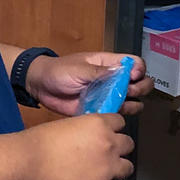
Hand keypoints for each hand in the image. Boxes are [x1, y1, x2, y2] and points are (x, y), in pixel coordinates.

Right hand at [18, 113, 134, 179]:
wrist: (29, 161)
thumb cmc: (41, 141)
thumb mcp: (68, 125)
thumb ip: (86, 130)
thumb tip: (92, 138)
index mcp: (99, 124)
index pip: (120, 123)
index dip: (113, 129)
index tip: (107, 134)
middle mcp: (109, 144)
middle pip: (128, 144)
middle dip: (118, 148)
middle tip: (105, 152)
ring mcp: (107, 167)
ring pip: (128, 167)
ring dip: (117, 168)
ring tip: (104, 170)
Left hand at [27, 51, 154, 116]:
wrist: (40, 86)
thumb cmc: (57, 70)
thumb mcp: (78, 68)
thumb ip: (99, 72)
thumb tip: (121, 72)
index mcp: (107, 64)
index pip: (134, 63)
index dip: (138, 70)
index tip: (133, 76)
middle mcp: (112, 79)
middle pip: (139, 82)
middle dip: (140, 87)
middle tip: (129, 92)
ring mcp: (107, 95)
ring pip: (132, 100)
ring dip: (132, 103)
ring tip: (121, 104)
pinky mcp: (100, 109)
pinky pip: (116, 114)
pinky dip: (119, 116)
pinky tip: (111, 114)